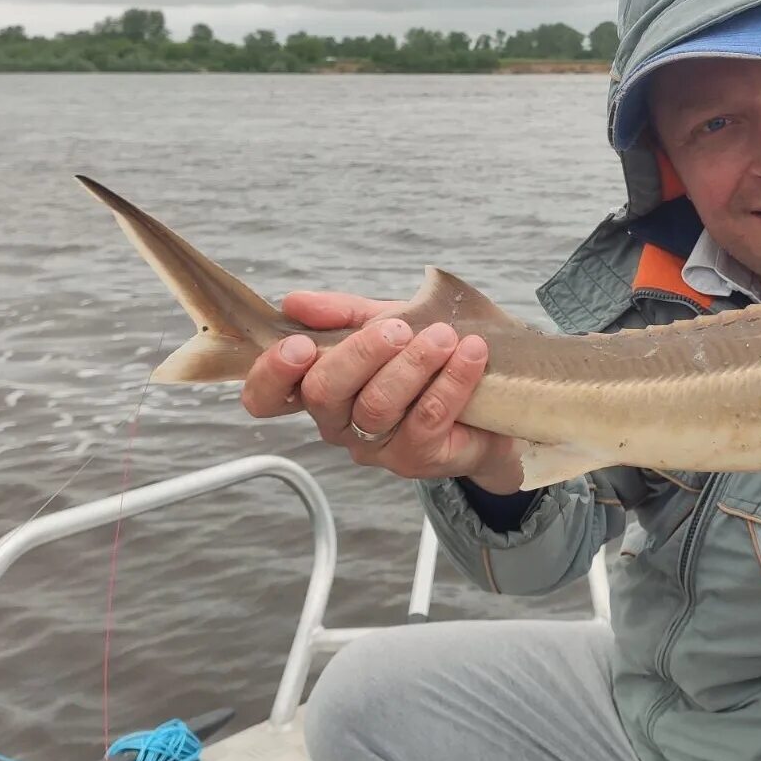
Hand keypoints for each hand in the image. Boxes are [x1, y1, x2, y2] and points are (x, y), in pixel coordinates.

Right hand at [240, 291, 521, 491]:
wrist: (492, 398)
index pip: (267, 396)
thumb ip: (341, 314)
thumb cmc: (425, 359)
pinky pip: (428, 417)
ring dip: (413, 364)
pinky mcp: (417, 458)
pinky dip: (451, 379)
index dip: (272, 373)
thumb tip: (295, 302)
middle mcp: (337, 423)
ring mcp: (375, 446)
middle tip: (398, 329)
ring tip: (443, 336)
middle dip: (359, 354)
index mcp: (318, 388)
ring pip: (378, 405)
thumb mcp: (384, 323)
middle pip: (324, 394)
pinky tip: (470, 353)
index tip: (299, 345)